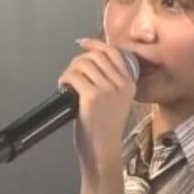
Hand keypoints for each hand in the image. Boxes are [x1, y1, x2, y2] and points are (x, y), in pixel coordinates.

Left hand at [57, 38, 135, 191]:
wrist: (103, 150)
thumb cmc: (106, 129)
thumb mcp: (118, 101)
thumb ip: (112, 82)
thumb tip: (91, 61)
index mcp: (130, 83)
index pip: (113, 53)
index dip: (95, 44)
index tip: (83, 43)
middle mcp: (121, 84)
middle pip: (95, 57)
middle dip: (78, 61)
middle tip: (72, 74)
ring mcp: (107, 90)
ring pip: (82, 65)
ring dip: (70, 72)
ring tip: (67, 83)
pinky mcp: (92, 97)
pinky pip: (73, 77)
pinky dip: (64, 80)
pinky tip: (63, 88)